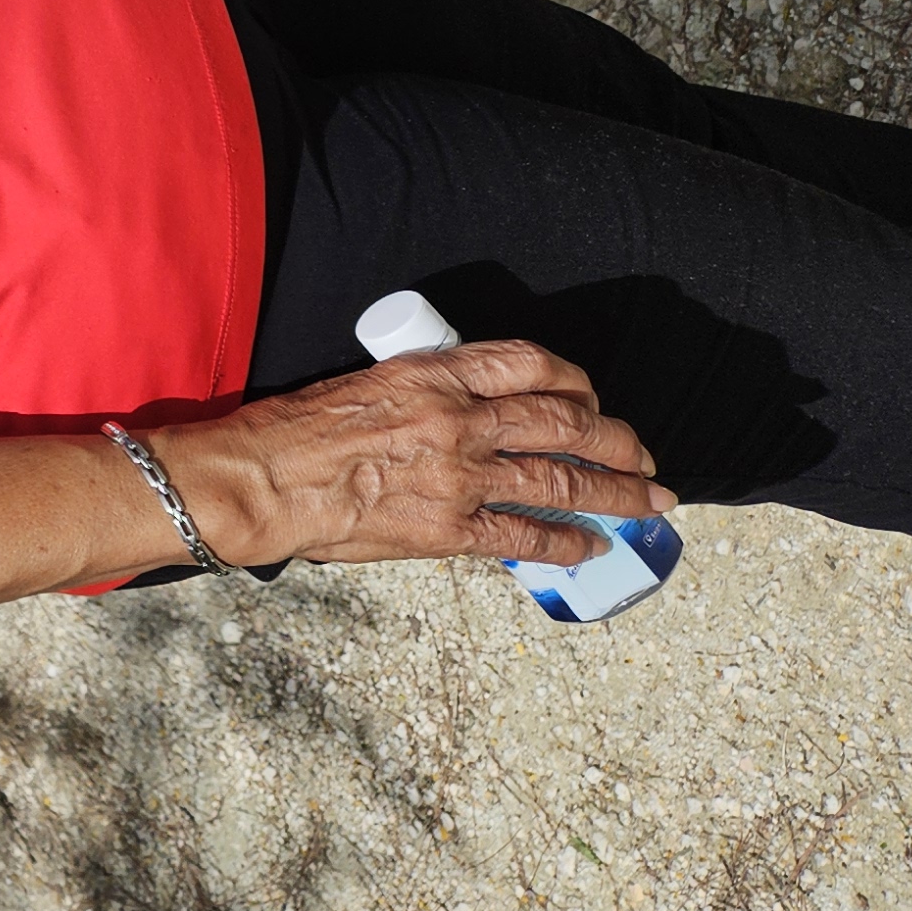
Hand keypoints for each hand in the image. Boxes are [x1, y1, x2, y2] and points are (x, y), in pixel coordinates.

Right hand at [152, 340, 673, 571]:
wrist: (262, 480)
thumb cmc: (294, 431)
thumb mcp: (365, 383)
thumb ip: (422, 393)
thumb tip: (463, 411)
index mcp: (434, 374)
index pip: (529, 363)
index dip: (574, 379)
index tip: (590, 395)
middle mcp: (459, 420)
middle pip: (564, 423)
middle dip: (617, 441)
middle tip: (644, 456)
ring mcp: (459, 477)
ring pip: (561, 480)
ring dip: (616, 492)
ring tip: (649, 502)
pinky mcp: (448, 529)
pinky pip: (524, 535)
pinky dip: (566, 542)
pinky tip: (590, 546)